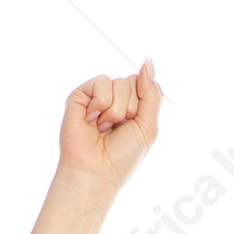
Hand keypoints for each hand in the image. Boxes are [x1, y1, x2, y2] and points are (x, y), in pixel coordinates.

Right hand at [57, 63, 161, 191]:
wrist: (96, 172)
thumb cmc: (122, 156)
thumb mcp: (148, 126)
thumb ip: (152, 93)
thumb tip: (147, 61)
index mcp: (133, 107)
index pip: (146, 84)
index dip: (143, 103)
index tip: (134, 124)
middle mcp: (115, 99)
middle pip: (133, 81)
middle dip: (130, 109)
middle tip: (117, 129)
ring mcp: (98, 96)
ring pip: (119, 83)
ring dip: (115, 111)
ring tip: (104, 128)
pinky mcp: (81, 95)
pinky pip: (101, 83)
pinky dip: (100, 105)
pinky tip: (92, 120)